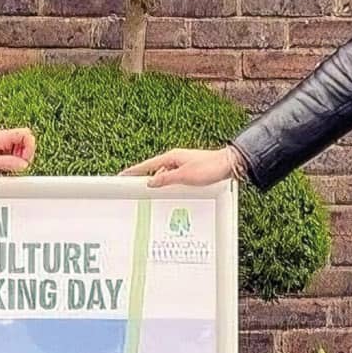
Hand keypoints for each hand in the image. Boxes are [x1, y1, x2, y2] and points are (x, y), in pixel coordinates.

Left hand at [0, 128, 35, 177]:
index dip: (29, 147)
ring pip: (21, 147)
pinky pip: (15, 152)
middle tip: (19, 164)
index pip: (25, 134)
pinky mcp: (1, 150)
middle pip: (26, 140)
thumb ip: (8, 162)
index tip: (25, 160)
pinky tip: (7, 166)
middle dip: (26, 153)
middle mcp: (4, 138)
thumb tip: (23, 164)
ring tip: (11, 166)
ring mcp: (3, 143)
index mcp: (2, 137)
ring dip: (21, 157)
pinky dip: (15, 160)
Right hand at [119, 146, 241, 187]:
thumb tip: (151, 181)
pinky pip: (174, 177)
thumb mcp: (185, 176)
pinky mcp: (190, 169)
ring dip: (161, 183)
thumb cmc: (209, 168)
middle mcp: (175, 159)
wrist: (229, 164)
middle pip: (155, 170)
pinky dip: (170, 184)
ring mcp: (183, 164)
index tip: (122, 175)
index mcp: (171, 157)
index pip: (147, 165)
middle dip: (146, 179)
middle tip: (135, 188)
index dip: (134, 171)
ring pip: (166, 175)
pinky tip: (172, 192)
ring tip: (154, 194)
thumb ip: (166, 179)